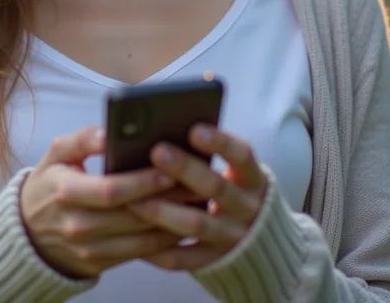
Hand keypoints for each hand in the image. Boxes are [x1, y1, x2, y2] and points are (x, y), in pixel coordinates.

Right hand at [19, 125, 184, 277]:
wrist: (28, 232)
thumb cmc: (49, 185)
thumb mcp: (55, 155)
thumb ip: (82, 139)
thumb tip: (110, 132)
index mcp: (65, 192)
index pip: (111, 190)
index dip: (142, 182)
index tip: (170, 170)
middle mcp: (77, 225)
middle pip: (132, 215)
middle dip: (168, 200)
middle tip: (197, 184)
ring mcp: (88, 249)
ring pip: (141, 240)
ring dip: (173, 223)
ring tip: (197, 202)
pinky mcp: (99, 264)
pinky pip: (139, 254)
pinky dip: (163, 241)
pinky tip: (181, 223)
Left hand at [127, 124, 266, 270]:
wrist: (255, 236)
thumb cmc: (228, 187)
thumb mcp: (231, 169)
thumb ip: (204, 152)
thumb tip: (161, 127)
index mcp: (251, 177)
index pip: (241, 155)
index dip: (220, 143)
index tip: (194, 130)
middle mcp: (246, 207)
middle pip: (216, 187)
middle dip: (185, 169)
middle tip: (156, 151)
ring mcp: (231, 237)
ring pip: (197, 224)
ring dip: (164, 212)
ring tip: (133, 200)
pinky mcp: (214, 261)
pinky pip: (184, 258)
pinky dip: (159, 249)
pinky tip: (134, 236)